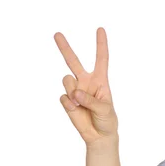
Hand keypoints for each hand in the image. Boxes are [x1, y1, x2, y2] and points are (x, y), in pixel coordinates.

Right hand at [54, 27, 117, 144]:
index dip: (101, 44)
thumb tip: (75, 92)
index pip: (101, 58)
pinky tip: (76, 109)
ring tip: (81, 103)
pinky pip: (63, 97)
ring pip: (66, 81)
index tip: (100, 29)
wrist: (99, 136)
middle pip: (73, 61)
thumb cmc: (108, 120)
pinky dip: (69, 104)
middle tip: (56, 34)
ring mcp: (75, 90)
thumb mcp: (105, 109)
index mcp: (100, 80)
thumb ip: (91, 100)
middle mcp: (86, 82)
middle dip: (64, 47)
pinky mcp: (67, 101)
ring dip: (72, 91)